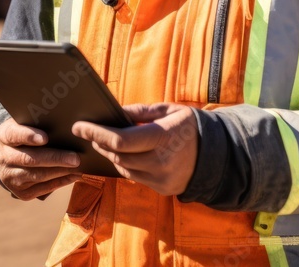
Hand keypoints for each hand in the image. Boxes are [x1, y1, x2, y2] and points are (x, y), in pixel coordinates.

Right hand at [0, 118, 81, 200]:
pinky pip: (43, 189)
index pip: (14, 135)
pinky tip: (74, 175)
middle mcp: (4, 158)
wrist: (12, 156)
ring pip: (37, 176)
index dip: (29, 136)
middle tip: (75, 158)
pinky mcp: (21, 192)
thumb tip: (65, 124)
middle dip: (54, 159)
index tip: (45, 138)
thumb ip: (39, 124)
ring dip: (60, 172)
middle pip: (30, 159)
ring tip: (78, 167)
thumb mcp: (26, 124)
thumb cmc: (27, 134)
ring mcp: (10, 178)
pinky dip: (60, 182)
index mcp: (4, 136)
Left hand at [72, 103, 198, 196]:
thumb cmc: (189, 126)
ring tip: (101, 142)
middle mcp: (160, 162)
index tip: (80, 126)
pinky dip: (124, 165)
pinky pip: (134, 177)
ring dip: (109, 155)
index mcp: (162, 137)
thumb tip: (115, 112)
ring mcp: (161, 179)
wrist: (218, 154)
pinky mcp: (162, 189)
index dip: (96, 133)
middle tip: (86, 131)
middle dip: (99, 143)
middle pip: (117, 155)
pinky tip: (120, 154)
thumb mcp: (168, 110)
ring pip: (123, 168)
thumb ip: (140, 111)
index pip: (120, 140)